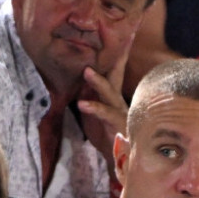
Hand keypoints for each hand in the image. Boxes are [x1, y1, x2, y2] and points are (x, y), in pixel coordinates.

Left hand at [77, 37, 131, 169]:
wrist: (120, 163)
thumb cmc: (107, 137)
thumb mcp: (96, 115)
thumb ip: (90, 98)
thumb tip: (77, 82)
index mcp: (114, 97)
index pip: (113, 72)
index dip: (113, 55)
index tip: (116, 35)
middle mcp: (120, 101)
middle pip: (114, 76)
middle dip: (109, 60)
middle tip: (99, 41)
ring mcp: (121, 113)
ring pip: (110, 93)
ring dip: (98, 82)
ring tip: (86, 71)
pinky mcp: (118, 126)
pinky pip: (106, 114)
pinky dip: (94, 108)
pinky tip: (82, 103)